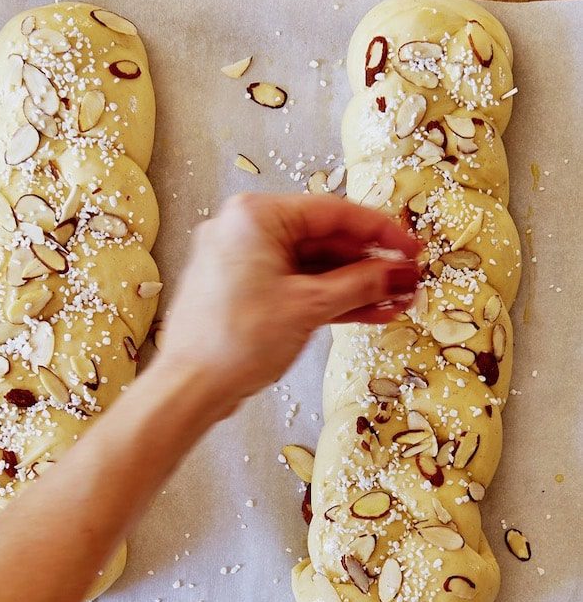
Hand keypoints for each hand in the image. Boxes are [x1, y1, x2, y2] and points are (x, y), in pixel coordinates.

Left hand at [155, 192, 420, 407]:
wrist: (189, 389)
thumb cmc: (235, 341)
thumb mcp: (309, 307)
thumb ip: (360, 284)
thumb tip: (399, 272)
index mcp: (256, 216)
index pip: (333, 212)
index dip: (380, 231)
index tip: (412, 248)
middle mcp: (246, 231)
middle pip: (324, 240)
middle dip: (370, 266)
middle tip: (408, 281)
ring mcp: (243, 263)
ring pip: (312, 268)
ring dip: (355, 286)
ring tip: (398, 302)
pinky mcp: (244, 293)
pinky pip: (295, 287)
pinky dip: (328, 300)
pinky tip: (368, 312)